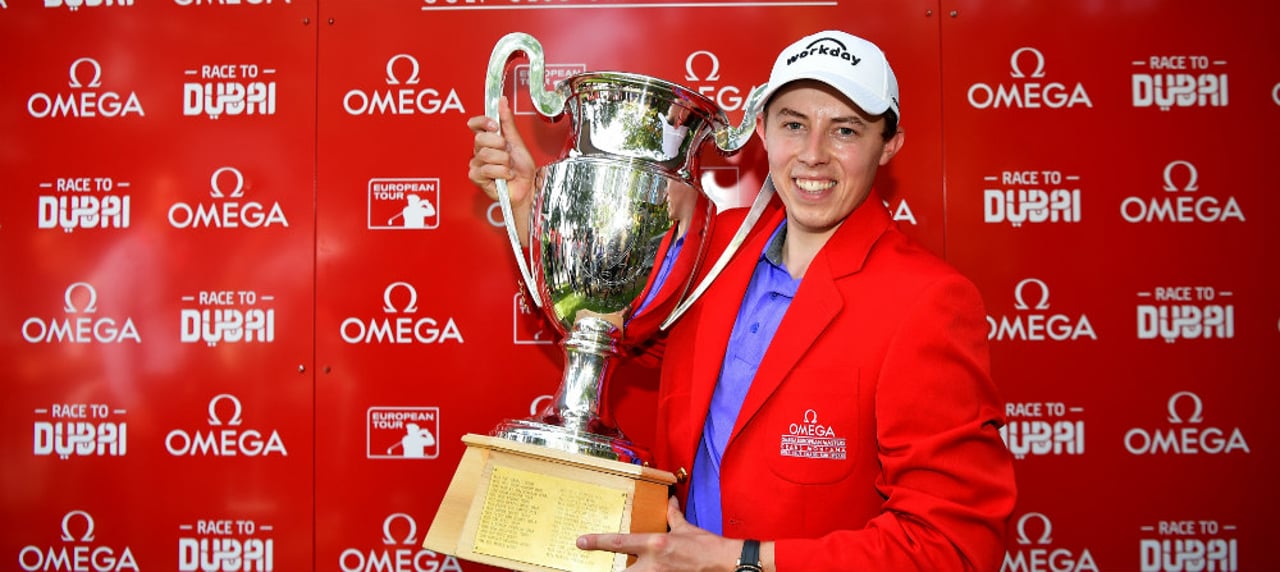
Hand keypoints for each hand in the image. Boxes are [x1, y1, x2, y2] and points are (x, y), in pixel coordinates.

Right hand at [466, 95, 534, 206]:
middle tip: (508, 154)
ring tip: (509, 167)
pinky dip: (501, 173)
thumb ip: (507, 122)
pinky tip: (505, 176)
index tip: (495, 126)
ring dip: (504, 162)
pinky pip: (486, 170)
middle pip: (480, 139)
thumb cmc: (522, 168)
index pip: (475, 124)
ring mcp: (477, 164)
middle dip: (500, 146)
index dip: (483, 122)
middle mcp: (480, 150)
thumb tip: (502, 101)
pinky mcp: (476, 177)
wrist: (527, 187)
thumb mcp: (517, 141)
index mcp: (488, 139)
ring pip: (486, 155)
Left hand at [576, 496, 741, 571]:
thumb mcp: (687, 529)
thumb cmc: (707, 547)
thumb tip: (670, 503)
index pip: (620, 542)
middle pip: (620, 571)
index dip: (598, 542)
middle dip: (606, 571)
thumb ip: (674, 517)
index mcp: (656, 543)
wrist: (724, 564)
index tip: (582, 542)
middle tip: (588, 568)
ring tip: (614, 569)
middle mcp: (653, 563)